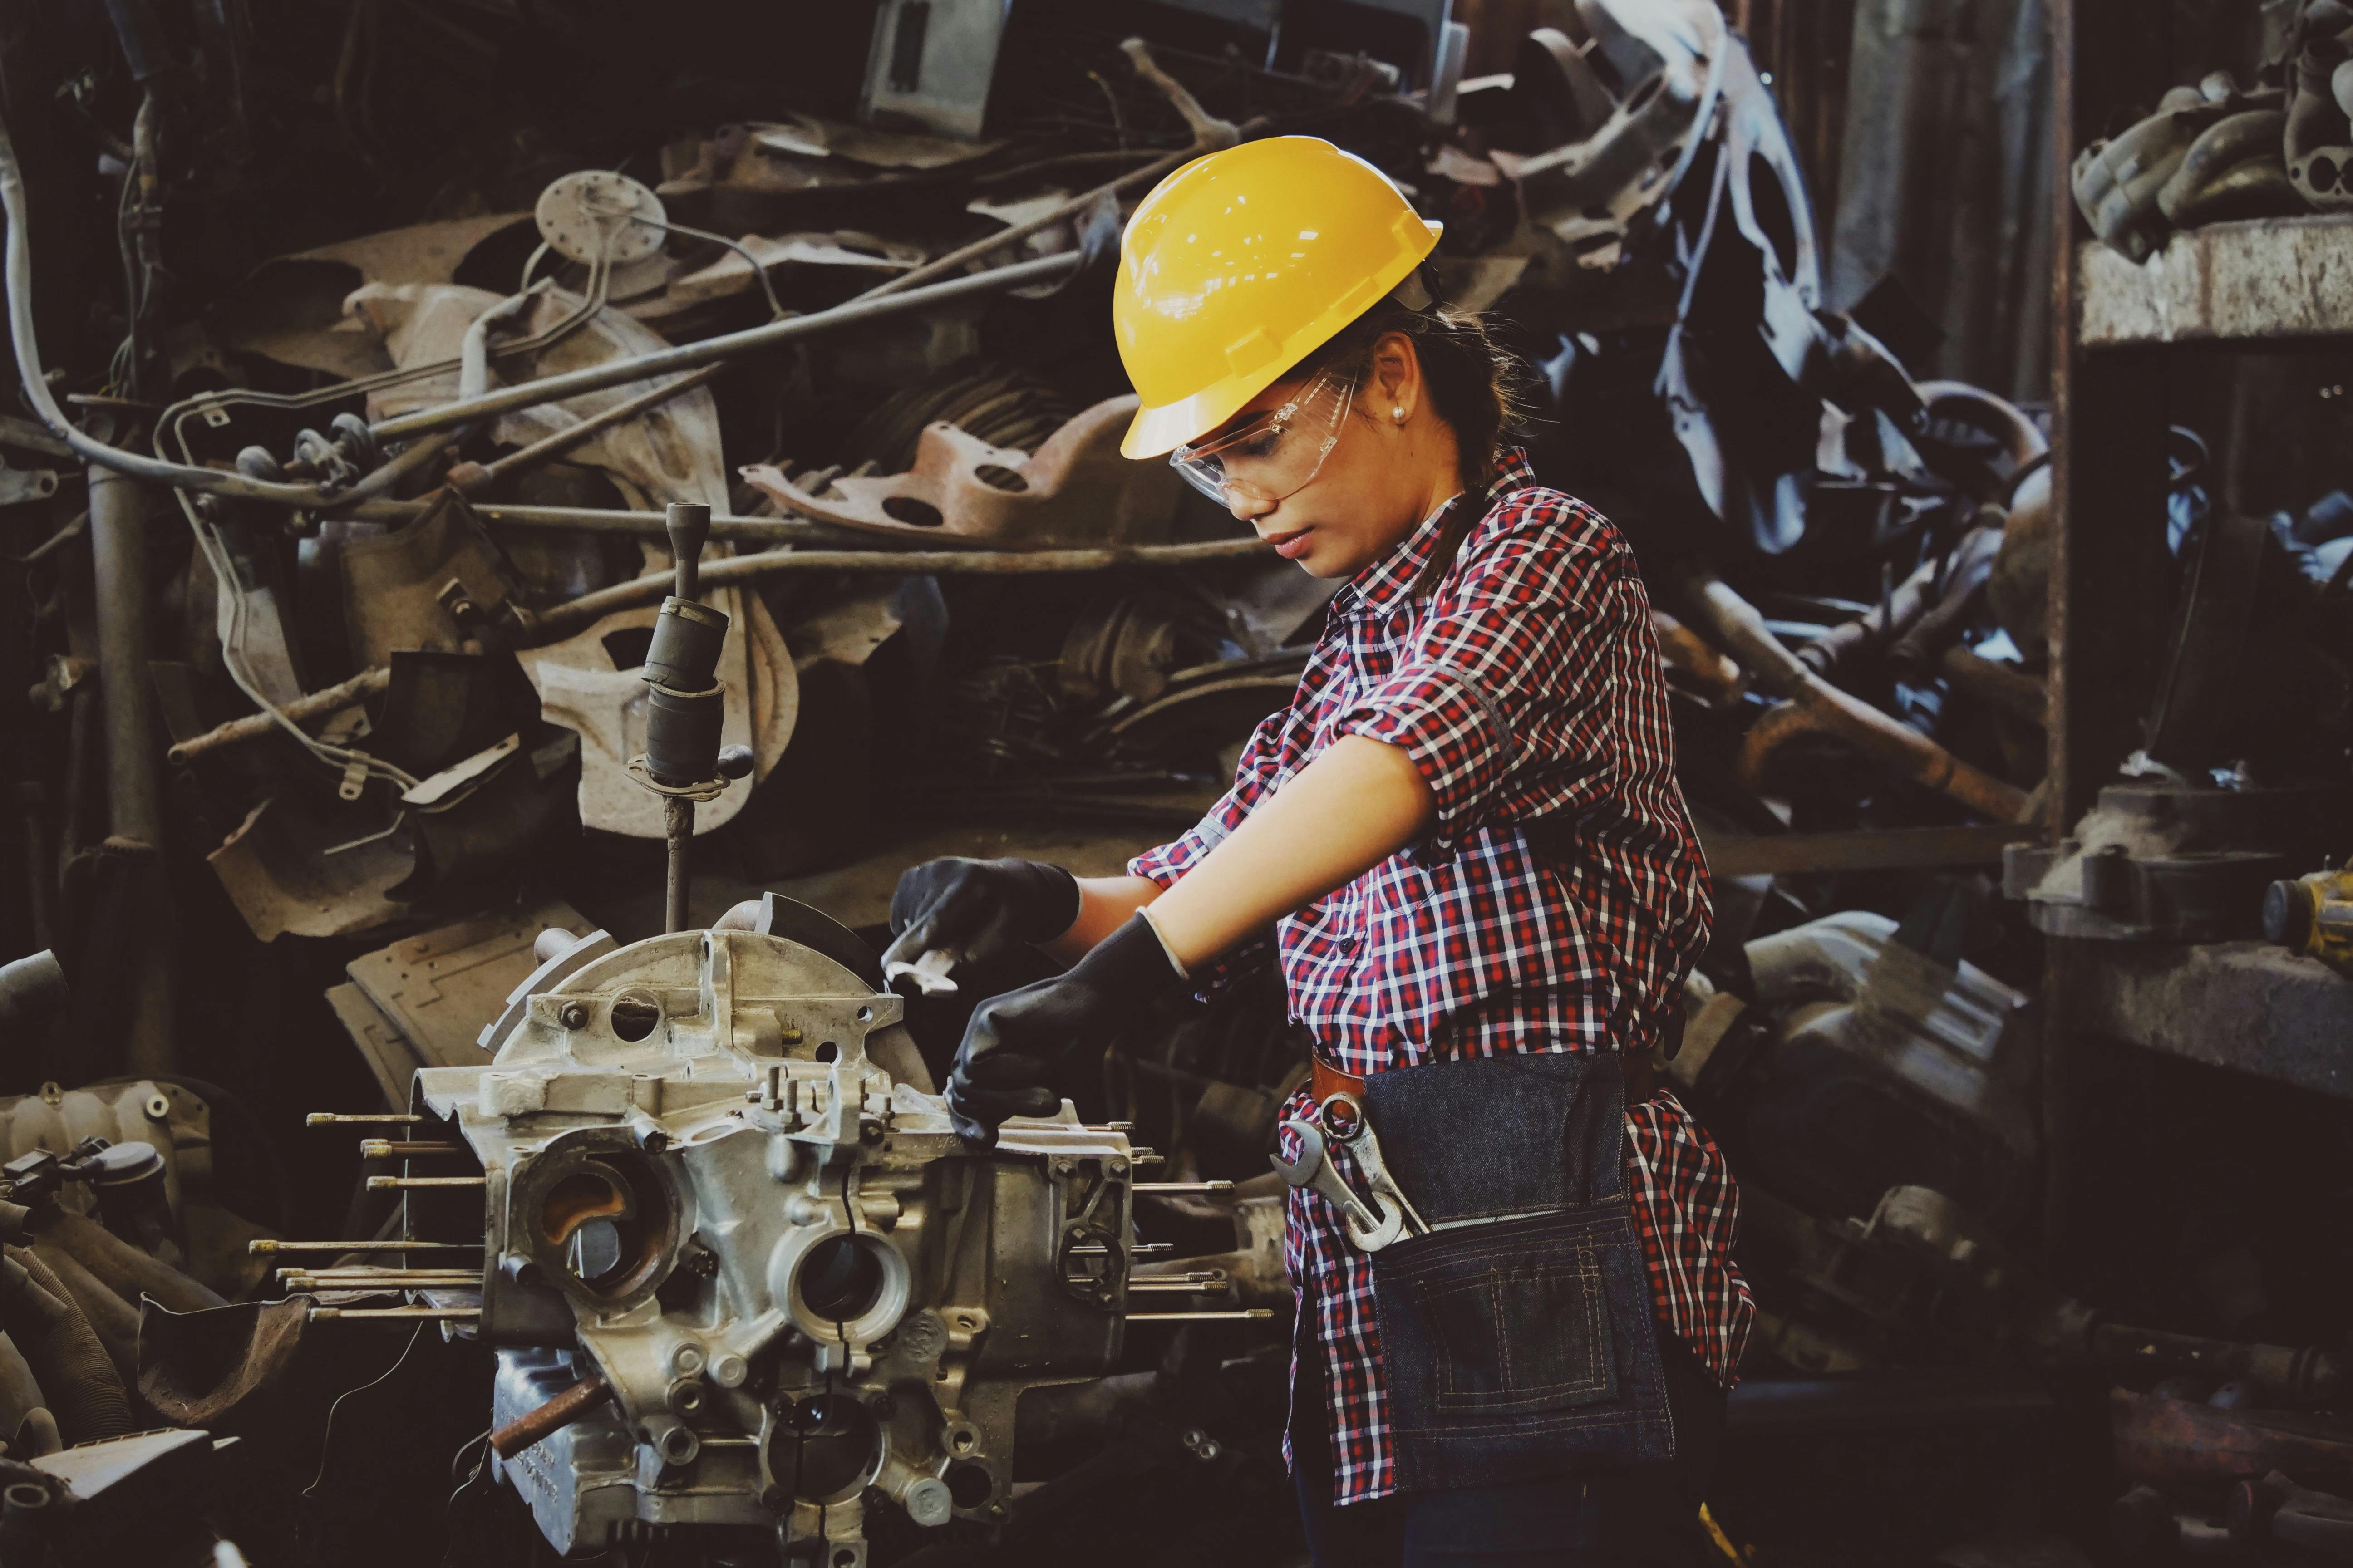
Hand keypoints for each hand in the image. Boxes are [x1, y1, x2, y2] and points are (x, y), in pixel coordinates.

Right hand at [880, 858, 1080, 984]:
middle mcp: (942, 870)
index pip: (934, 921)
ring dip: (922, 937)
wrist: (1013, 882)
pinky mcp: (912, 875)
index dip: (911, 948)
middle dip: (925, 949)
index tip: (890, 971)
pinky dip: (915, 926)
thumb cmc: (1012, 915)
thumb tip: (932, 983)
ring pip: (906, 923)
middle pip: (917, 925)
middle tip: (957, 946)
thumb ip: (970, 960)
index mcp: (971, 881)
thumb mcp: (1005, 939)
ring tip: (955, 927)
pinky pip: (901, 916)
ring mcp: (924, 870)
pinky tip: (940, 920)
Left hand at [946, 915, 1185, 1145]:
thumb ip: (1011, 1107)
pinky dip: (1010, 1072)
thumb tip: (981, 1140)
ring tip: (1049, 1092)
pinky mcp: (984, 1015)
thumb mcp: (1041, 1091)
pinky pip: (976, 1063)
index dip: (967, 1126)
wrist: (1097, 1007)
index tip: (989, 1142)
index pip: (962, 1102)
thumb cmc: (1075, 1049)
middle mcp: (978, 1046)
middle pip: (961, 1096)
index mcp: (989, 1066)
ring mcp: (978, 1030)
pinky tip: (1041, 1061)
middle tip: (1047, 1104)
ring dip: (1011, 1096)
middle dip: (1000, 1109)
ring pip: (967, 1083)